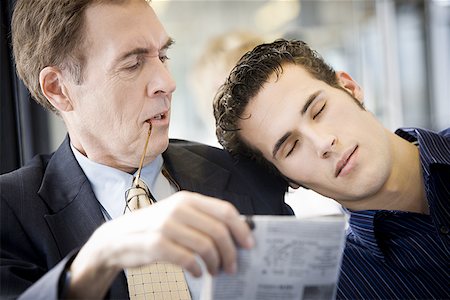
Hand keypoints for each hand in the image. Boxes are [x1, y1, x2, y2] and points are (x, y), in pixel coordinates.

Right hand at [67, 191, 253, 297]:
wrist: (117, 238)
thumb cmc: (154, 227)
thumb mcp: (178, 215)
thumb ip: (203, 220)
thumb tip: (237, 232)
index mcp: (187, 199)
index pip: (225, 210)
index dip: (241, 229)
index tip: (250, 245)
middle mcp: (178, 209)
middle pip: (219, 231)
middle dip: (231, 252)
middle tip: (233, 266)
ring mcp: (166, 226)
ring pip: (206, 247)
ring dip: (215, 263)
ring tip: (215, 271)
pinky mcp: (156, 244)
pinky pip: (188, 259)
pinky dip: (197, 269)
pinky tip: (197, 273)